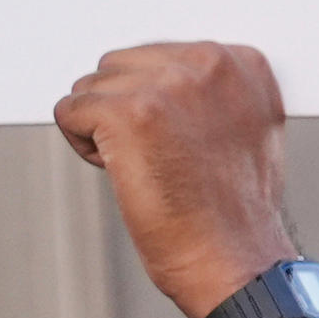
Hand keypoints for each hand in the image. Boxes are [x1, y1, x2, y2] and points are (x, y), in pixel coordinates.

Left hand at [52, 42, 301, 317]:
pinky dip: (82, 146)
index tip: (180, 139)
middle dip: (125, 108)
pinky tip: (121, 171)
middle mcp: (209, 64)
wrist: (235, 262)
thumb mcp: (248, 130)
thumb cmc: (235, 213)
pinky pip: (69, 111)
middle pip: (121, 65)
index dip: (159, 101)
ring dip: (103, 128)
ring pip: (92, 87)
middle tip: (162, 157)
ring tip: (147, 166)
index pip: (161, 54)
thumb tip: (158, 75)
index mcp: (242, 63)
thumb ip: (211, 91)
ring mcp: (167, 85)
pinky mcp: (127, 113)